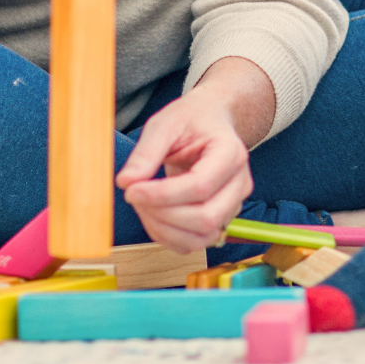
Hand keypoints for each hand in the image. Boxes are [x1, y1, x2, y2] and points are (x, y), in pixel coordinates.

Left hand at [114, 92, 254, 253]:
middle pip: (205, 218)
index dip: (162, 195)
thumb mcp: (165, 123)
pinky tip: (153, 216)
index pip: (200, 186)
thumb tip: (126, 182)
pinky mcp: (221, 220)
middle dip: (162, 215)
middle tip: (134, 196)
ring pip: (201, 237)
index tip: (131, 190)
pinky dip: (169, 237)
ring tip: (142, 206)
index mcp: (231, 153)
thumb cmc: (191, 120)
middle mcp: (239, 183)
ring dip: (164, 230)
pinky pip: (195, 243)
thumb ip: (146, 152)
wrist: (211, 121)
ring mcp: (233, 204)